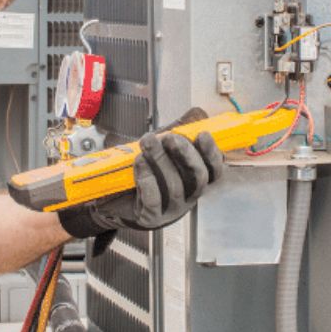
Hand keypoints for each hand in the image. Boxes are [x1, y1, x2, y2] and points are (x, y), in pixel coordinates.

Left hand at [57, 130, 225, 237]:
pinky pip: (154, 200)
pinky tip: (140, 164)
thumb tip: (197, 114)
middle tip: (170, 137)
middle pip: (198, 178)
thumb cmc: (146, 172)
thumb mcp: (164, 150)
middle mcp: (188, 196)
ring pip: (175, 187)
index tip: (203, 134)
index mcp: (195, 180)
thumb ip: (181, 132)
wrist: (116, 198)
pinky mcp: (151, 217)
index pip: (214, 170)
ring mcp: (171, 209)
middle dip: (186, 154)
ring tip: (147, 144)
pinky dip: (147, 179)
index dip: (212, 153)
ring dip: (161, 161)